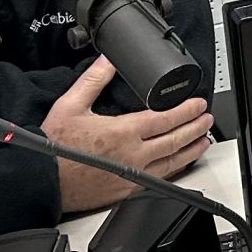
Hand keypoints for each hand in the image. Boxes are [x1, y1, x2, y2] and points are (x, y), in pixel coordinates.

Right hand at [41, 57, 214, 213]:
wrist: (43, 181)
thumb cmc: (54, 148)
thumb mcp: (71, 105)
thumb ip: (94, 80)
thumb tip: (109, 61)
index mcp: (123, 132)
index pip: (165, 119)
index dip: (186, 110)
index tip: (198, 103)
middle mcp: (133, 156)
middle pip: (175, 140)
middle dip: (195, 127)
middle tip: (207, 118)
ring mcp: (133, 176)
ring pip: (172, 162)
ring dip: (192, 149)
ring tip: (204, 140)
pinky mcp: (128, 191)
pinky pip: (160, 179)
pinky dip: (176, 169)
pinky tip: (181, 164)